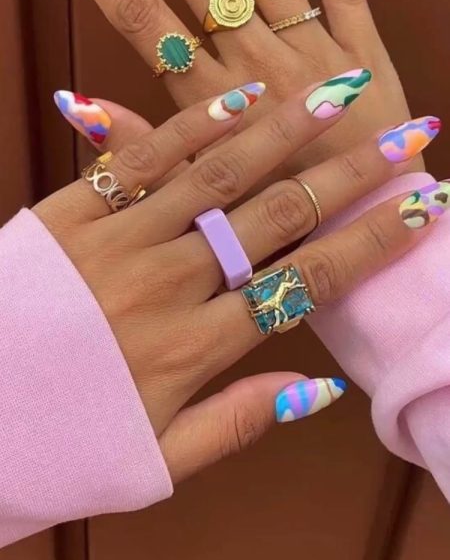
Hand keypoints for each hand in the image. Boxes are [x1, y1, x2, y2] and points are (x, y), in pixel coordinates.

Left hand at [41, 83, 436, 481]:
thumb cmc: (61, 439)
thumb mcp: (155, 463)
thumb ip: (239, 422)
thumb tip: (322, 391)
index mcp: (195, 349)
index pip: (307, 285)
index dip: (371, 245)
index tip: (422, 210)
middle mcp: (168, 286)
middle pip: (278, 219)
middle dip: (351, 175)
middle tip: (406, 137)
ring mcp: (120, 242)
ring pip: (220, 176)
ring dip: (286, 133)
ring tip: (338, 96)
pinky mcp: (73, 211)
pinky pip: (143, 158)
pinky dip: (194, 126)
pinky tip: (241, 100)